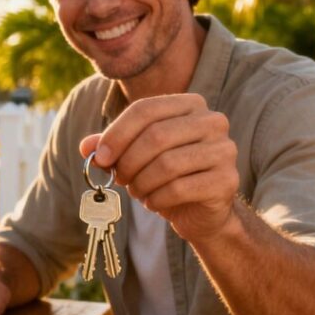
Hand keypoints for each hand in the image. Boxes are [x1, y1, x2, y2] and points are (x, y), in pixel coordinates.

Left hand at [80, 93, 238, 241]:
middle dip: (128, 161)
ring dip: (141, 182)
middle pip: (156, 136)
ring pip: (167, 164)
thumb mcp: (136, 156)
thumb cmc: (166, 176)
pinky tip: (153, 202)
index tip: (100, 157)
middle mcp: (213, 121)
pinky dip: (157, 198)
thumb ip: (111, 147)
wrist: (201, 210)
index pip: (145, 109)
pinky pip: (179, 188)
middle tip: (118, 179)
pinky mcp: (227, 180)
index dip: (117, 133)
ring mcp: (224, 150)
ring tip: (137, 191)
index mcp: (190, 104)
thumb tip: (86, 147)